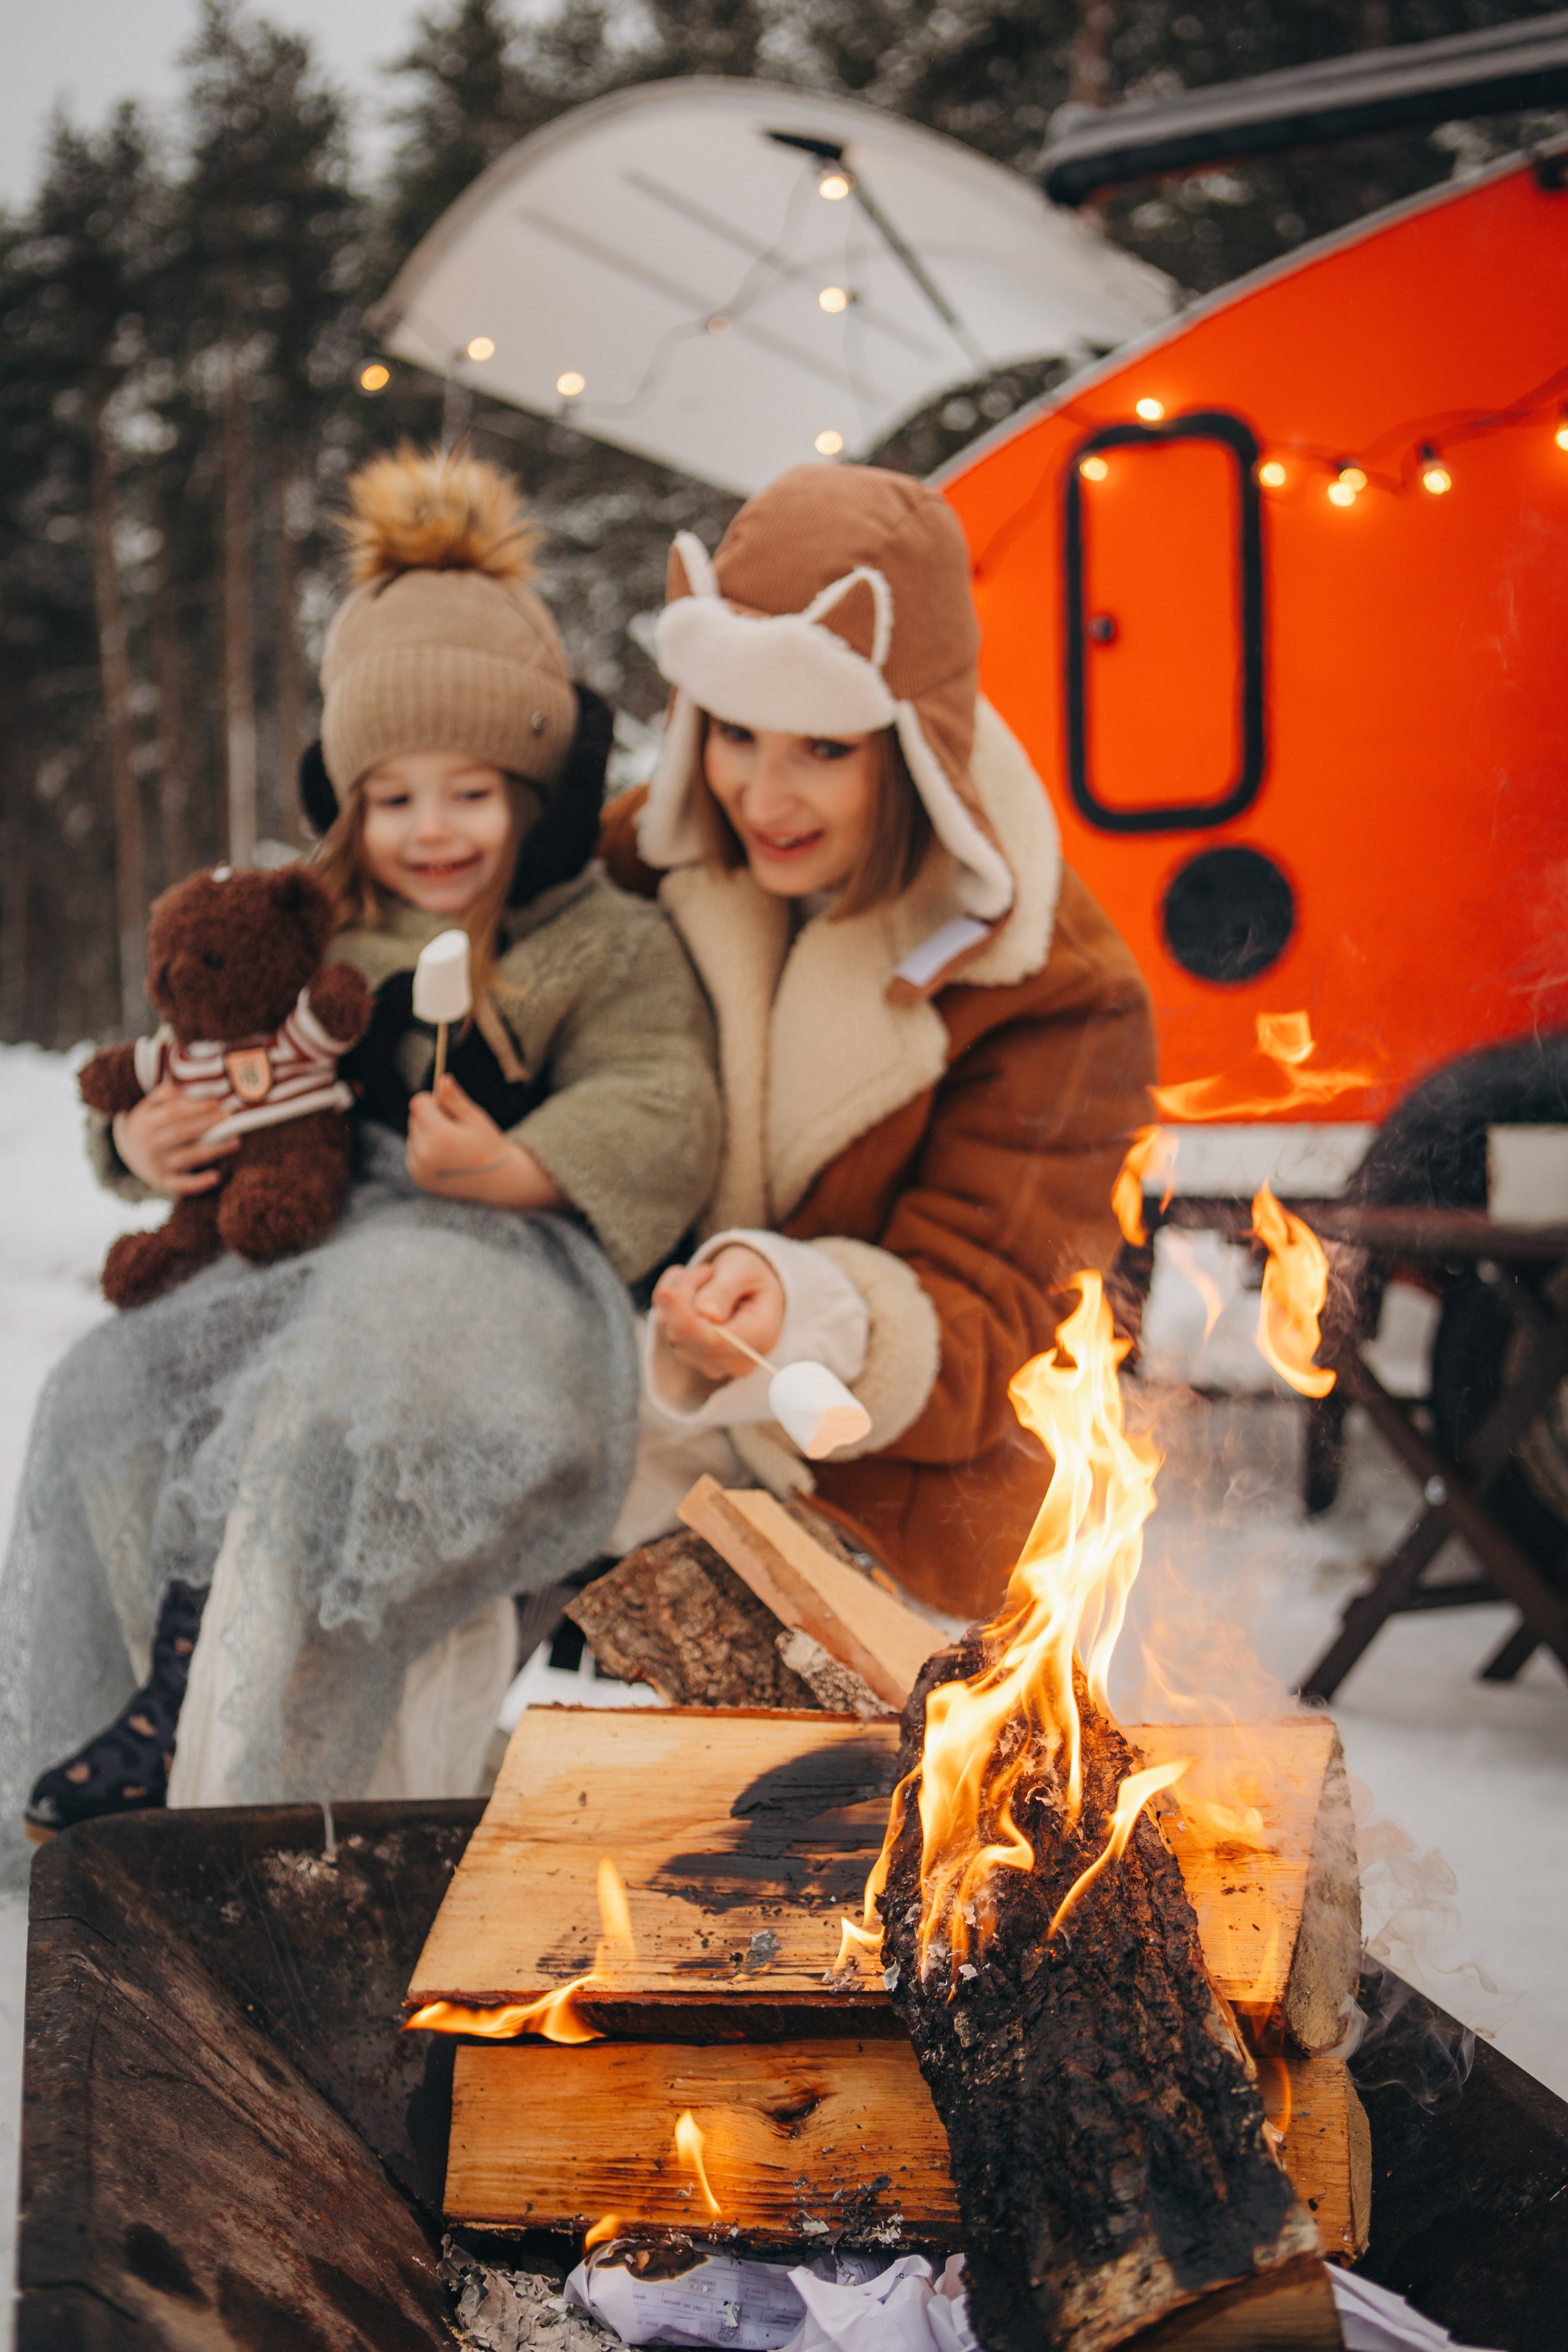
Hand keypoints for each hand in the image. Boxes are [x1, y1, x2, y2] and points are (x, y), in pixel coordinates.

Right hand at [112, 1082, 238, 1195]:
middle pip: (182, 1133)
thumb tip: (181, 1091)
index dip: (195, 1108)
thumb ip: (162, 1095)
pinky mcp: (162, 1181)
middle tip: (228, 1116)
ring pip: (187, 1157)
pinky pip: (181, 1184)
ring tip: (235, 1141)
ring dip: (212, 1150)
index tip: (215, 1102)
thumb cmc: (145, 1124)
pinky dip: (198, 1182)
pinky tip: (216, 1177)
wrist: (125, 1152)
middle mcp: (149, 1144)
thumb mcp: (146, 1107)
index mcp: (145, 1123)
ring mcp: (156, 1164)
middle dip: (207, 1124)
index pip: (173, 1113)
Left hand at [405, 1074, 565, 1209]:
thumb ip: (455, 1099)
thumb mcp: (475, 1118)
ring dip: (426, 1135)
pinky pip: (413, 1154)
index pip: (418, 1103)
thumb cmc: (488, 1145)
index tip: (446, 1106)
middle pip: (414, 1119)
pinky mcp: (419, 1178)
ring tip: (452, 1145)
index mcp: (440, 1135)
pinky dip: (425, 1152)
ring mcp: (420, 1169)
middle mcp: (425, 1154)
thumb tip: (442, 1079)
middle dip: (430, 1117)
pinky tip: (445, 1157)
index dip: (432, 1100)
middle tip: (454, 1129)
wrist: (497, 1181)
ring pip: (413, 1136)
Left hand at [653, 1245, 784, 1381]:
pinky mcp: (688, 1354)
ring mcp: (709, 1362)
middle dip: (684, 1293)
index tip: (666, 1293)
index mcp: (759, 1336)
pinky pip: (663, 1325)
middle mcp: (734, 1360)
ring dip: (678, 1293)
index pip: (715, 1342)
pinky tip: (692, 1287)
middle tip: (706, 1270)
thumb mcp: (744, 1269)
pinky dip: (671, 1300)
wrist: (750, 1288)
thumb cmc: (751, 1276)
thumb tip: (705, 1313)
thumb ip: (725, 1290)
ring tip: (706, 1276)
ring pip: (669, 1328)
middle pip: (686, 1335)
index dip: (686, 1320)